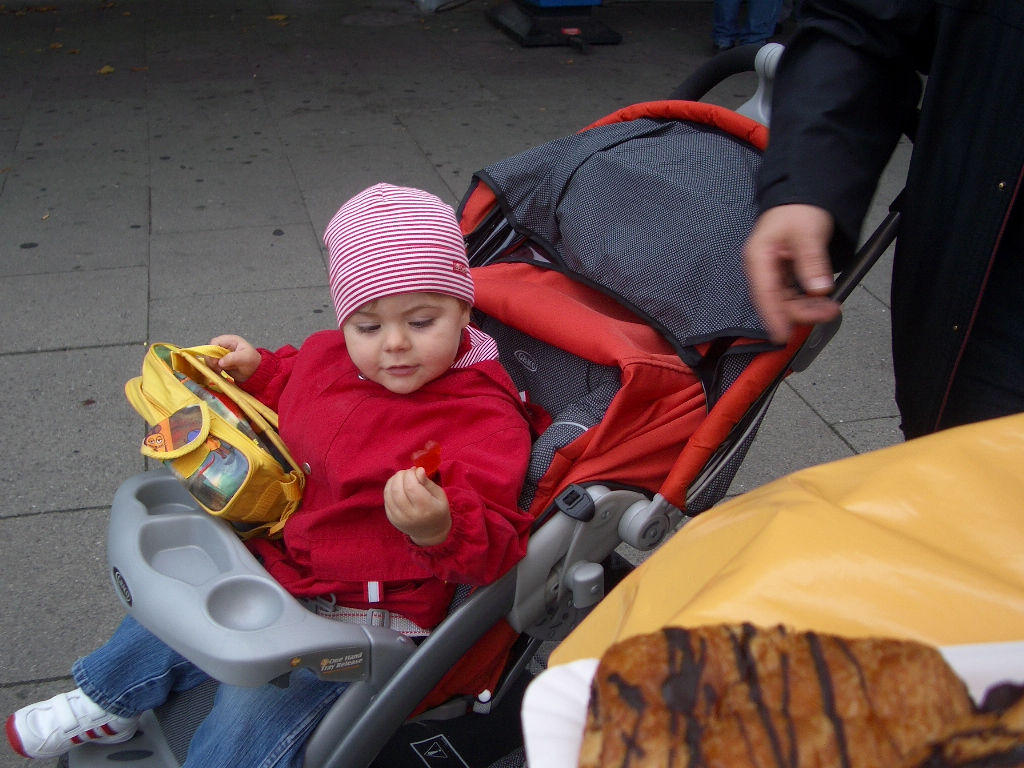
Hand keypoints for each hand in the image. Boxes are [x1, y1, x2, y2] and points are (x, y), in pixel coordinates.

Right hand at [207, 335, 261, 381]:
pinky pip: (212, 365)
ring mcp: (221, 355)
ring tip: (219, 371)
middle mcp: (224, 346)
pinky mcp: (220, 363)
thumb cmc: (252, 362)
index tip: (216, 362)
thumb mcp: (245, 358)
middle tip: (218, 368)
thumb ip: (232, 358)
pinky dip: (213, 369)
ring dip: (212, 365)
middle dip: (211, 359)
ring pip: (209, 358)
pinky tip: (219, 373)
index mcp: (230, 341)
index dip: (212, 351)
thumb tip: (219, 362)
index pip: (215, 342)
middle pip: (210, 350)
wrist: (255, 372)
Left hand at [384, 467, 451, 546]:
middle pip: (397, 490)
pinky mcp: (391, 519)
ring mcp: (398, 518)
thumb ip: (427, 483)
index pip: (411, 487)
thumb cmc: (438, 511)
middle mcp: (409, 515)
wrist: (431, 533)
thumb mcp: (439, 496)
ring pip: (389, 494)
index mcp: (425, 509)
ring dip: (393, 480)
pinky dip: (389, 489)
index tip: (415, 470)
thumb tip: (417, 470)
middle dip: (400, 475)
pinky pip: (386, 500)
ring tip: (401, 477)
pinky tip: (397, 486)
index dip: (410, 475)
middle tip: (407, 473)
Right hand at [743, 204, 841, 343]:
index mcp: (758, 257)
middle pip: (775, 301)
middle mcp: (762, 268)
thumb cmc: (798, 209)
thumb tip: (818, 288)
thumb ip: (812, 261)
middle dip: (801, 311)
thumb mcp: (808, 232)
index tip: (782, 334)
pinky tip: (822, 301)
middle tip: (828, 312)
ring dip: (807, 308)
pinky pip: (792, 294)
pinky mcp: (783, 274)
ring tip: (830, 307)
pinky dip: (807, 300)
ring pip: (785, 301)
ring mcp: (772, 272)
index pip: (764, 293)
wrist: (802, 198)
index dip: (772, 316)